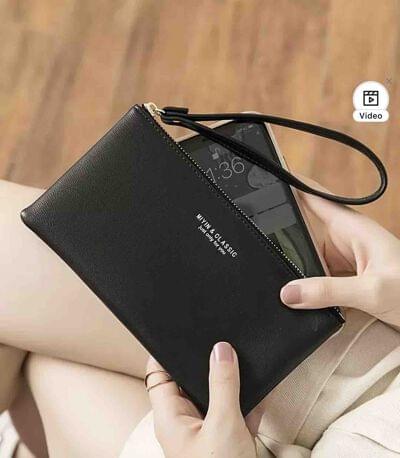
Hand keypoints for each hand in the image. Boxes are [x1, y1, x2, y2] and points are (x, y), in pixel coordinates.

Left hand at [146, 342, 258, 457]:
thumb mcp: (223, 424)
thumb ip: (223, 385)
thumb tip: (222, 350)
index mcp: (171, 418)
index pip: (158, 374)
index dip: (166, 352)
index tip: (183, 332)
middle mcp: (185, 423)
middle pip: (191, 382)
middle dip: (207, 363)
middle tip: (223, 343)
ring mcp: (207, 432)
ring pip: (217, 397)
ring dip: (232, 383)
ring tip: (245, 363)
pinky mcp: (227, 442)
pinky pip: (236, 413)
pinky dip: (248, 403)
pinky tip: (262, 392)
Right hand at [280, 184, 399, 327]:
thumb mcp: (371, 290)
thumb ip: (328, 291)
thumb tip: (289, 292)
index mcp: (352, 227)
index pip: (314, 196)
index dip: (290, 184)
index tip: (266, 178)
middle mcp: (344, 238)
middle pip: (303, 229)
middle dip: (283, 236)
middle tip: (261, 247)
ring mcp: (344, 257)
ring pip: (307, 254)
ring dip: (296, 265)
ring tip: (281, 278)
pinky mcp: (344, 275)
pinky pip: (316, 273)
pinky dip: (306, 283)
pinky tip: (299, 294)